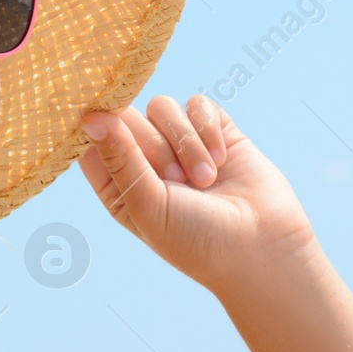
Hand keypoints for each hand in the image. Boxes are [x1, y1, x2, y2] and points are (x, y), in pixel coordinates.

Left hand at [78, 95, 315, 294]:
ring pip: (162, 106)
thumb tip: (90, 117)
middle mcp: (143, 160)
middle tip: (175, 178)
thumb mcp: (148, 204)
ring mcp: (178, 143)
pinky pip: (197, 104)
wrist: (262, 247)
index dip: (93, 124)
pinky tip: (221, 160)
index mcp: (117, 184)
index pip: (90, 140)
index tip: (97, 117)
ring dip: (184, 142)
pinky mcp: (213, 129)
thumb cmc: (197, 240)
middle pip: (126, 116)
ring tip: (205, 179)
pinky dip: (207, 129)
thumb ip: (120, 158)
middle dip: (151, 143)